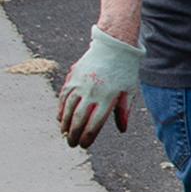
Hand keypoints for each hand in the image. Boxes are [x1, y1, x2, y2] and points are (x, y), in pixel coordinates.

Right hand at [57, 25, 141, 147]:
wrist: (114, 46)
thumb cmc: (125, 71)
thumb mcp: (129, 90)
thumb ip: (124, 110)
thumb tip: (122, 129)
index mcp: (108, 97)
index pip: (95, 122)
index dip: (88, 136)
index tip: (84, 145)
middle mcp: (92, 92)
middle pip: (79, 118)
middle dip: (74, 134)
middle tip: (72, 144)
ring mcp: (80, 84)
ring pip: (68, 108)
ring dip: (65, 124)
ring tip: (65, 134)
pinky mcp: (72, 77)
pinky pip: (63, 96)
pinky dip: (60, 109)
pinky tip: (60, 118)